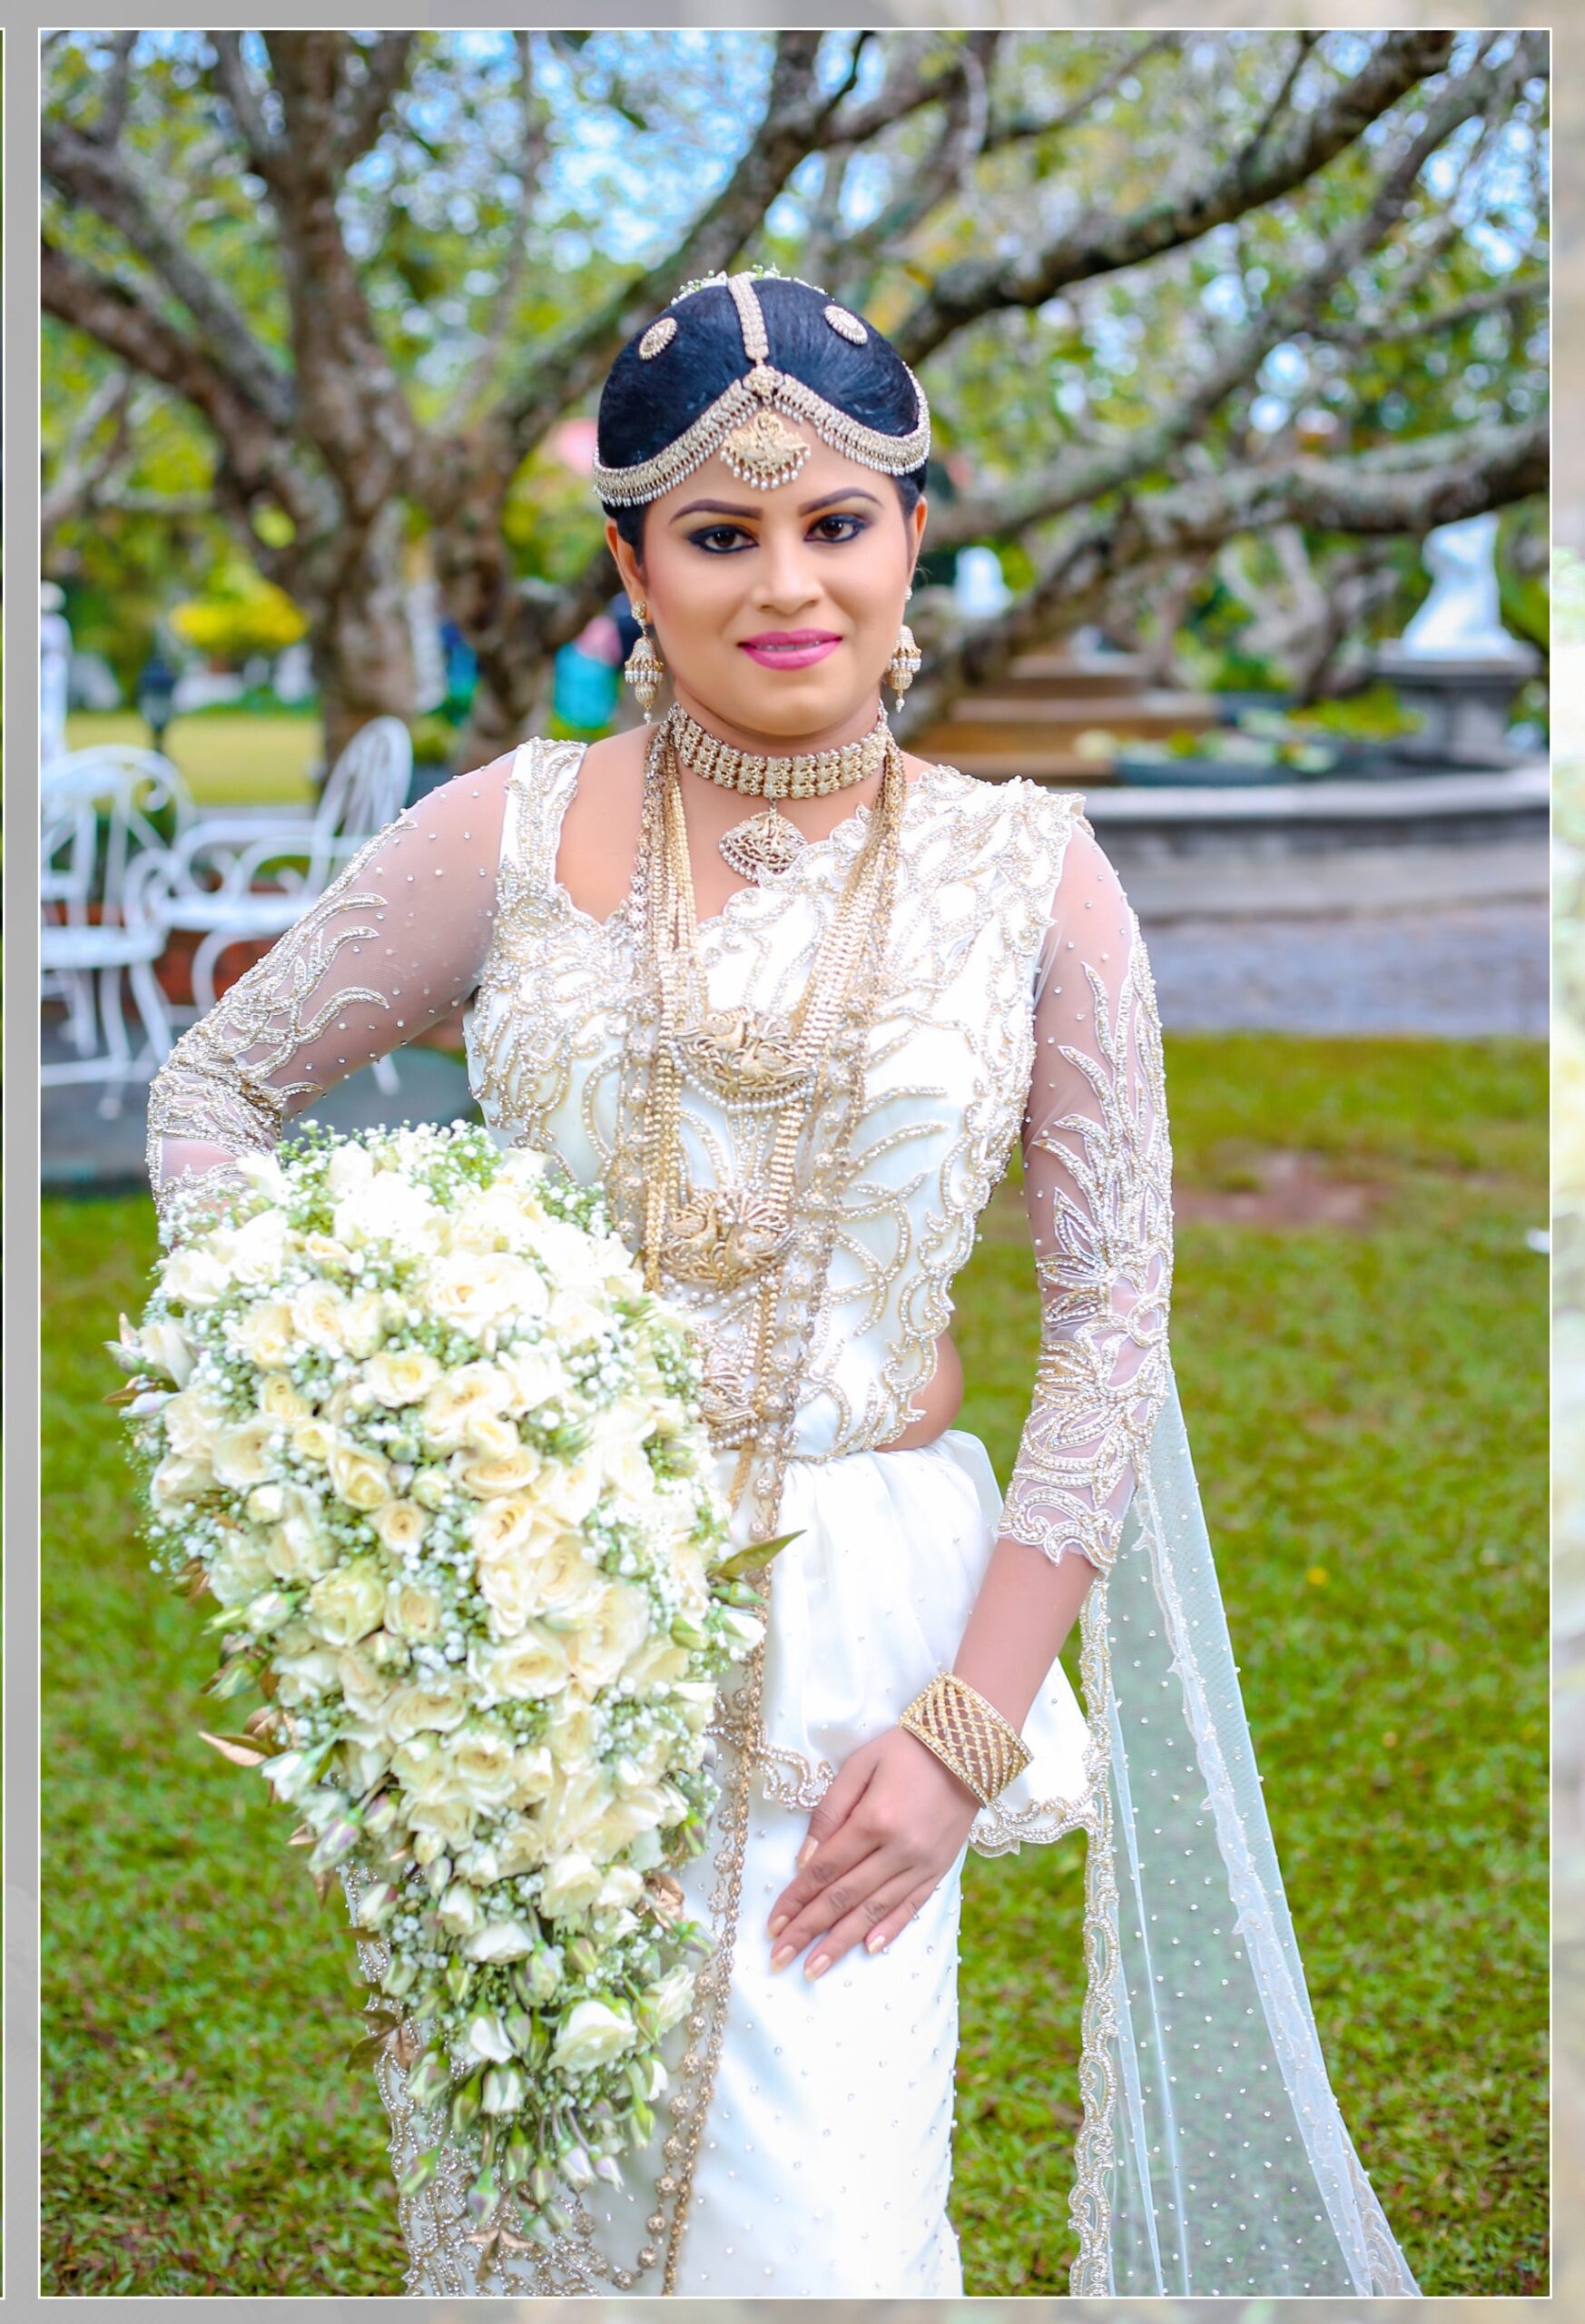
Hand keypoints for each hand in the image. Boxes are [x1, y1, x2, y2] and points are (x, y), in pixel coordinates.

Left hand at [763, 1724, 980, 1979]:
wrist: (970, 1746)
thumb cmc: (906, 1749)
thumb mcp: (860, 1765)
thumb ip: (830, 1811)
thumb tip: (805, 1859)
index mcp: (873, 1820)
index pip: (825, 1869)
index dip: (796, 1899)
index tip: (772, 1925)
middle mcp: (897, 1850)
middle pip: (844, 1898)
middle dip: (808, 1931)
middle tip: (779, 1959)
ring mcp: (922, 1864)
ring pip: (874, 1911)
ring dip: (841, 1943)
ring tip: (813, 1968)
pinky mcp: (940, 1870)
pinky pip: (911, 1907)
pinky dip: (889, 1930)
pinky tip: (868, 1949)